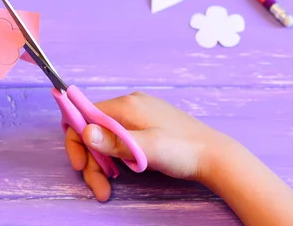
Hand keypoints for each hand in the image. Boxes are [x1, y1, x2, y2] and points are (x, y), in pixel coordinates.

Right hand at [65, 92, 226, 201]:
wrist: (216, 156)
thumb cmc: (183, 151)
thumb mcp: (148, 149)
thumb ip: (115, 141)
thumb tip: (85, 132)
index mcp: (126, 105)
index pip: (85, 115)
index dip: (76, 140)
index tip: (80, 165)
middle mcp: (129, 104)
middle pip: (94, 130)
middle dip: (91, 159)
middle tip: (98, 186)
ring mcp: (138, 113)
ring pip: (106, 136)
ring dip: (102, 163)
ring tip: (108, 188)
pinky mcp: (146, 124)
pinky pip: (119, 137)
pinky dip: (114, 156)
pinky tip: (123, 171)